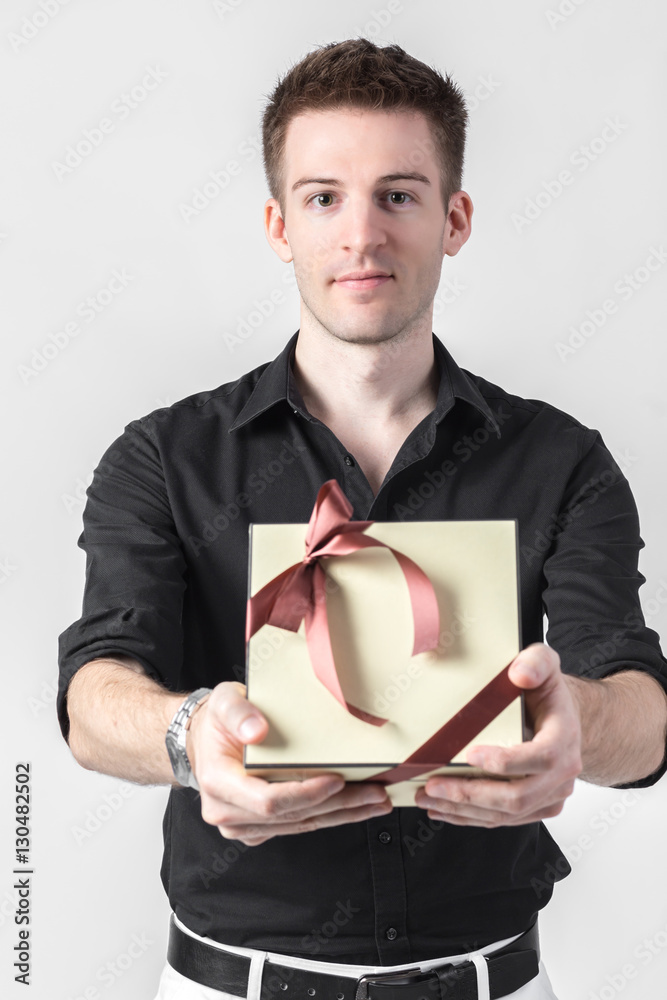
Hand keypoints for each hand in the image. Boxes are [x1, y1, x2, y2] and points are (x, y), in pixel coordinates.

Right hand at [187, 681, 392, 844]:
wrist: (203, 739)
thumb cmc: (217, 721)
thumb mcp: (224, 702)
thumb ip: (238, 712)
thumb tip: (257, 730)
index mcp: (218, 782)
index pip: (268, 800)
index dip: (305, 793)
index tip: (337, 780)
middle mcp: (227, 812)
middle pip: (291, 816)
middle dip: (337, 806)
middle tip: (375, 794)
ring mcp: (242, 824)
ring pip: (299, 825)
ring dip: (341, 815)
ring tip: (375, 802)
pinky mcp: (257, 828)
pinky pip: (296, 826)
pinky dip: (327, 816)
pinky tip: (353, 808)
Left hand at [414, 643, 582, 826]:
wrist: (563, 719)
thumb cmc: (547, 693)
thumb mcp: (544, 665)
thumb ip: (536, 662)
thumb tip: (520, 673)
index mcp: (564, 738)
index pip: (540, 758)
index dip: (506, 761)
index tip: (470, 754)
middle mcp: (562, 773)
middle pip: (518, 796)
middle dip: (471, 794)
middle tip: (435, 786)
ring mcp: (550, 794)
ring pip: (507, 813)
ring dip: (464, 810)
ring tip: (429, 799)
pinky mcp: (537, 807)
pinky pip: (504, 819)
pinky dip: (472, 817)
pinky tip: (446, 810)